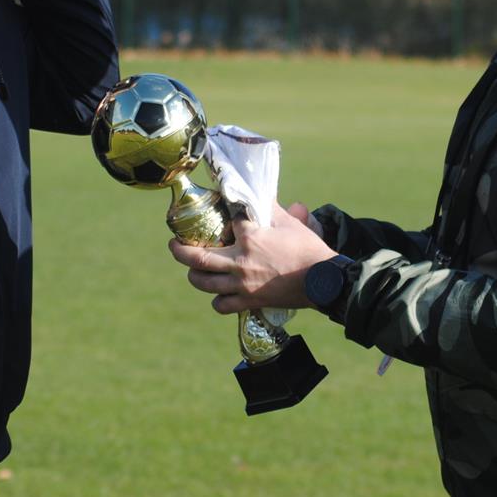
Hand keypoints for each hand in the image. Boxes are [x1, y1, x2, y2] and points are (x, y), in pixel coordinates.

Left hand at [169, 201, 337, 314]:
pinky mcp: (249, 301)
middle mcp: (240, 261)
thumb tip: (262, 191)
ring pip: (204, 283)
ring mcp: (242, 283)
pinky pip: (222, 305)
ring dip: (195, 276)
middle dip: (179, 251)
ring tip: (194, 271)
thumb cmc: (308, 249)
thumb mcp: (288, 223)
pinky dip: (218, 301)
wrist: (323, 280)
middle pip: (197, 257)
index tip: (215, 208)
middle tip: (174, 244)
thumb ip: (271, 207)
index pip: (227, 220)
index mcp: (250, 237)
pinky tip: (219, 294)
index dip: (221, 212)